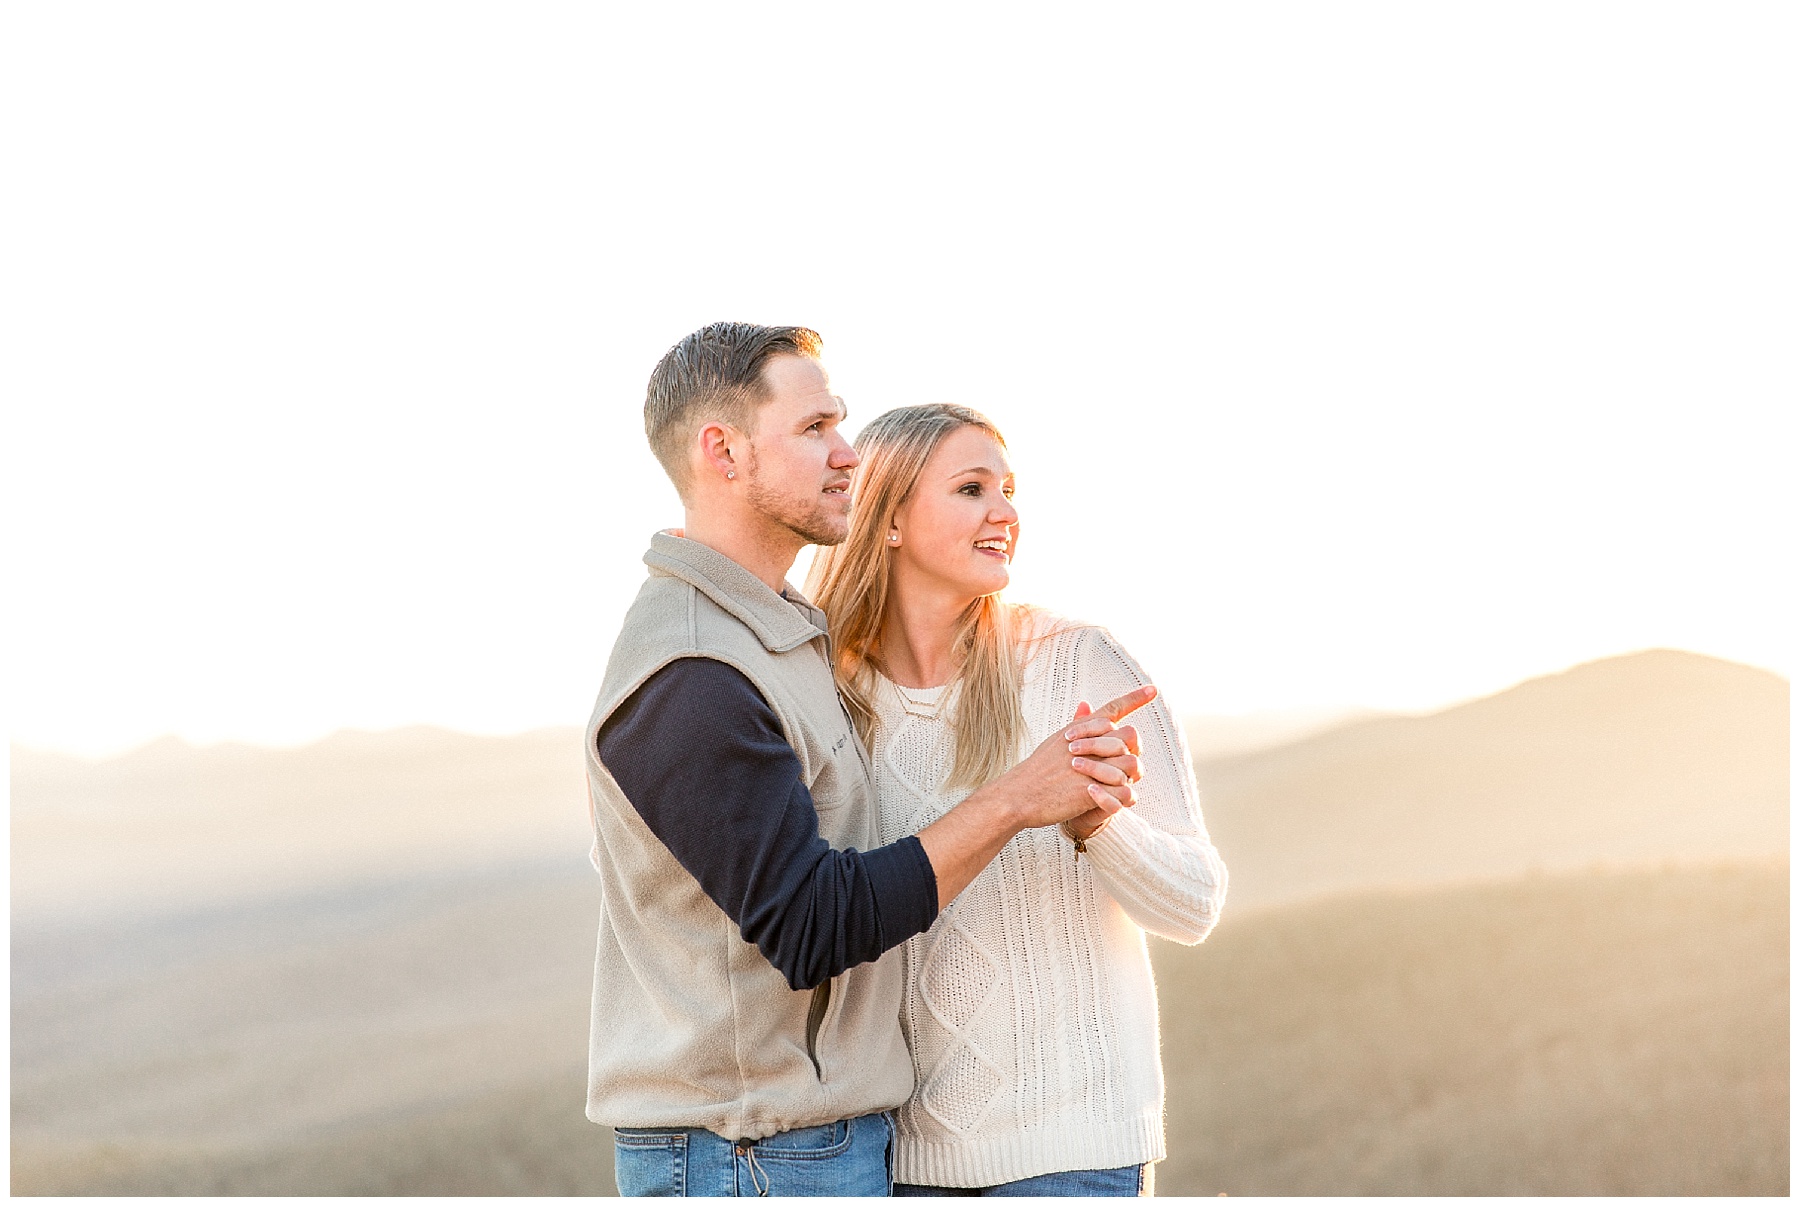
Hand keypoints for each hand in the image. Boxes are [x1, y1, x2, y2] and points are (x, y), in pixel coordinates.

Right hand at [994, 685, 1154, 829]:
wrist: (1018, 795)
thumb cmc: (1037, 771)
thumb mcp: (1055, 741)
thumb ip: (1077, 726)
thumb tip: (1086, 704)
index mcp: (1079, 730)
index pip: (1112, 709)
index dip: (1134, 698)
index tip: (1153, 689)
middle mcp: (1087, 743)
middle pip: (1129, 739)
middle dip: (1132, 753)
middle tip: (1123, 768)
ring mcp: (1089, 766)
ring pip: (1131, 765)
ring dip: (1128, 777)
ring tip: (1114, 786)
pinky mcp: (1089, 790)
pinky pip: (1124, 792)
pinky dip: (1123, 798)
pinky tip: (1114, 801)